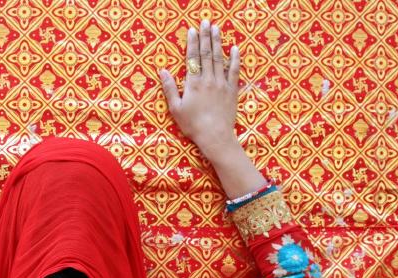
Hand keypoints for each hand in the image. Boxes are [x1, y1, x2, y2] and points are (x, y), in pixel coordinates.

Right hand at [159, 20, 240, 161]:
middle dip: (206, 36)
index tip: (192, 30)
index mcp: (193, 83)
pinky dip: (234, 59)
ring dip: (218, 42)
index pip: (192, 58)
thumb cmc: (193, 125)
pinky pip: (234, 71)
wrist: (215, 136)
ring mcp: (222, 83)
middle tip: (206, 22)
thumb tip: (163, 71)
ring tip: (217, 29)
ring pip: (219, 58)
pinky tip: (234, 48)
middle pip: (207, 53)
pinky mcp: (232, 90)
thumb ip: (170, 88)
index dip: (192, 43)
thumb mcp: (176, 108)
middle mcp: (208, 79)